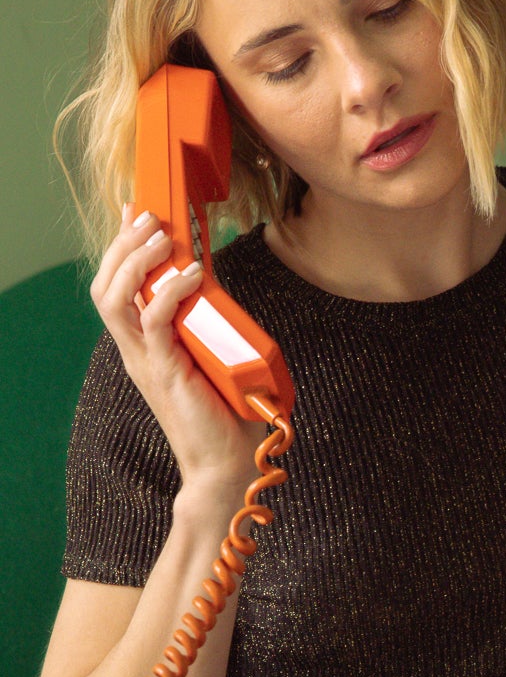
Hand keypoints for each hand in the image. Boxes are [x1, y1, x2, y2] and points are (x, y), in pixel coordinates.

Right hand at [89, 207, 263, 491]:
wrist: (226, 464)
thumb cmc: (227, 412)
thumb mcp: (215, 354)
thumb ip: (208, 322)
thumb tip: (215, 284)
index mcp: (144, 345)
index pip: (118, 287)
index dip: (120, 248)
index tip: (134, 212)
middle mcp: (137, 350)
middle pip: (106, 286)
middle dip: (123, 245)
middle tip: (148, 216)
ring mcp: (146, 360)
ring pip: (116, 298)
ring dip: (135, 260)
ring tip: (161, 236)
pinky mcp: (165, 371)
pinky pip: (154, 322)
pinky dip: (169, 292)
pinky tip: (192, 273)